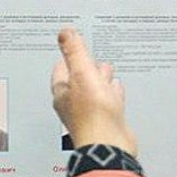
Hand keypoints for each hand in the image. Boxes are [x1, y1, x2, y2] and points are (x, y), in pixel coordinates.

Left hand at [50, 28, 137, 156]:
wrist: (110, 144)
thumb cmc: (92, 115)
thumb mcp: (82, 73)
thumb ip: (75, 52)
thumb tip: (65, 32)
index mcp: (63, 93)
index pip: (61, 69)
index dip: (67, 56)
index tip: (72, 46)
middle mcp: (74, 104)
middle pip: (78, 80)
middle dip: (85, 67)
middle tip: (87, 57)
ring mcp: (90, 114)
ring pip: (94, 91)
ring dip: (100, 79)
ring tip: (105, 70)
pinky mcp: (106, 121)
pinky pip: (108, 102)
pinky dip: (112, 93)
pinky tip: (116, 90)